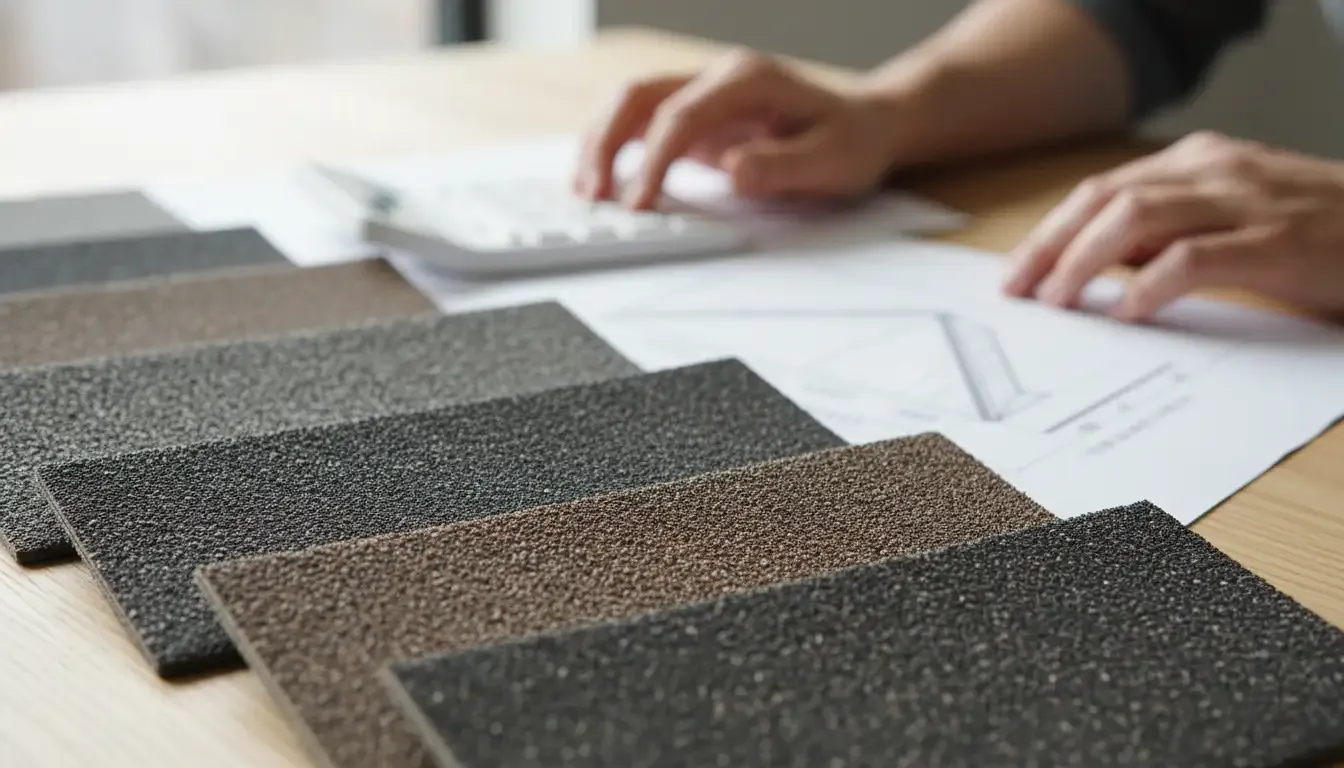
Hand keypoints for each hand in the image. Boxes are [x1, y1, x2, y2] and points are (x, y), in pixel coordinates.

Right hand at [573, 49, 901, 208]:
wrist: (865, 126)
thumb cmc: (851, 142)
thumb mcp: (831, 161)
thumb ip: (782, 166)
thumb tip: (734, 171)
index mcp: (748, 80)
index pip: (682, 115)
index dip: (652, 159)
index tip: (638, 200)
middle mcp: (718, 78)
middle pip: (640, 96)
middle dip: (606, 143)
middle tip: (591, 192)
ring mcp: (703, 94)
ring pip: (631, 105)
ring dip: (601, 143)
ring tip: (585, 189)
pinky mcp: (696, 117)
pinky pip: (642, 124)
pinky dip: (616, 149)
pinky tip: (604, 179)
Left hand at [1002, 131, 1343, 321]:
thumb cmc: (1313, 232)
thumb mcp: (1229, 218)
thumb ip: (1166, 232)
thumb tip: (1092, 265)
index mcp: (1198, 162)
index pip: (1100, 191)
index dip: (1049, 233)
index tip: (1015, 274)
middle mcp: (1215, 171)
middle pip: (1105, 199)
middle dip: (1051, 246)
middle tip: (1020, 292)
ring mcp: (1246, 202)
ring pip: (1137, 218)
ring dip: (1085, 262)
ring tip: (1060, 302)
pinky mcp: (1276, 241)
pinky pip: (1195, 256)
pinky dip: (1151, 283)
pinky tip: (1128, 311)